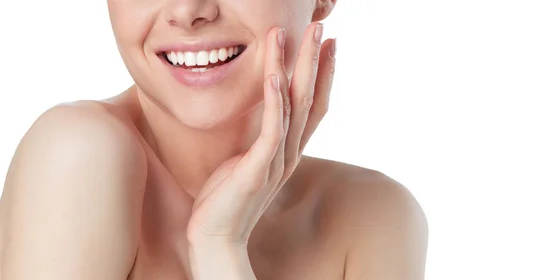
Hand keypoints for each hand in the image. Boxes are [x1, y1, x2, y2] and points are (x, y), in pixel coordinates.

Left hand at [187, 22, 336, 245]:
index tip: (327, 45)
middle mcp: (289, 153)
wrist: (214, 236)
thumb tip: (262, 116)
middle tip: (323, 27)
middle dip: (316, 61)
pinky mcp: (257, 169)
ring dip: (294, 69)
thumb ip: (260, 139)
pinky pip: (271, 129)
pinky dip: (274, 101)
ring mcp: (276, 161)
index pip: (313, 106)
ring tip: (295, 36)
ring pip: (293, 107)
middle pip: (310, 99)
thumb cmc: (226, 197)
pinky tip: (274, 75)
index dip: (323, 75)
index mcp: (287, 150)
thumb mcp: (247, 160)